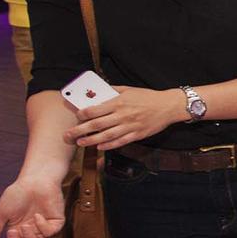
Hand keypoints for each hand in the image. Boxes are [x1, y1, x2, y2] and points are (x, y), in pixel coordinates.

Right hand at [0, 177, 65, 237]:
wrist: (34, 180)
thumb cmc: (17, 194)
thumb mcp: (2, 212)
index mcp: (17, 231)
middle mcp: (30, 232)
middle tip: (12, 232)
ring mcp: (43, 228)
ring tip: (24, 226)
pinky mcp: (56, 223)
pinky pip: (50, 233)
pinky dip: (42, 227)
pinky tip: (38, 215)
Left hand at [63, 87, 184, 149]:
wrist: (168, 106)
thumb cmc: (148, 97)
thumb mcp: (129, 89)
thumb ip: (112, 91)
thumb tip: (97, 94)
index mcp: (118, 102)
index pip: (94, 110)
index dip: (82, 114)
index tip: (76, 116)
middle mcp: (122, 115)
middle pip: (96, 125)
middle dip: (79, 130)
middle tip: (68, 135)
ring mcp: (130, 126)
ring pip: (106, 136)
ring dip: (91, 141)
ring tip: (80, 143)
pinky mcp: (137, 134)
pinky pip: (120, 142)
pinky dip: (109, 145)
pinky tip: (100, 147)